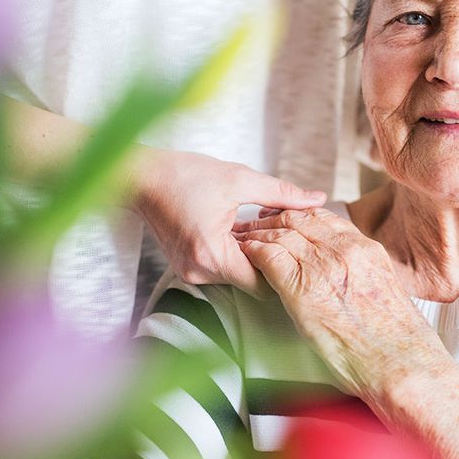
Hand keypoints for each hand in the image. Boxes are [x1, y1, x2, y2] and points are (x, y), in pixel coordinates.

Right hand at [127, 150, 326, 296]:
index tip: (301, 253)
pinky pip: (222, 267)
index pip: (262, 283)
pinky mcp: (187, 266)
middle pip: (250, 281)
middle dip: (271, 260)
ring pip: (237, 275)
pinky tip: (243, 231)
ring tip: (267, 230)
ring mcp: (191, 271)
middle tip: (292, 240)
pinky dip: (235, 252)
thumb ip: (282, 194)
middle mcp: (199, 271)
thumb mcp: (239, 178)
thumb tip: (318, 199)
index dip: (284, 269)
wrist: (141, 176)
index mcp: (212, 254)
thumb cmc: (184, 175)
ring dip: (253, 255)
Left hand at [234, 208, 458, 458]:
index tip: (287, 216)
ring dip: (259, 231)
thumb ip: (364, 275)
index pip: (325, 218)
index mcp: (366, 250)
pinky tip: (246, 252)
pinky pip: (270, 257)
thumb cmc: (397, 342)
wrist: (399, 361)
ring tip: (244, 234)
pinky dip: (254, 251)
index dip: (301, 214)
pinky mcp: (303, 288)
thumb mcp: (385, 293)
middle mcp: (345, 250)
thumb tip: (350, 280)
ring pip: (282, 233)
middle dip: (275, 217)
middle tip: (258, 220)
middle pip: (301, 219)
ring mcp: (324, 266)